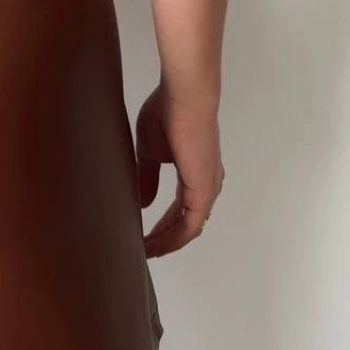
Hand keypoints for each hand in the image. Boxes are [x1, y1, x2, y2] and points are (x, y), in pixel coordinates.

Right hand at [135, 83, 224, 256]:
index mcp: (195, 171)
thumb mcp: (150, 149)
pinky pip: (189, 226)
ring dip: (167, 242)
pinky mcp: (203, 192)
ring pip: (188, 228)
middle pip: (185, 223)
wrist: (185, 99)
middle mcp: (206, 184)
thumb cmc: (167, 113)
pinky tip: (155, 245)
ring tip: (145, 251)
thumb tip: (145, 202)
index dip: (163, 224)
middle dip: (164, 238)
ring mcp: (207, 189)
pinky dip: (173, 239)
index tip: (143, 235)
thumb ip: (148, 176)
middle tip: (142, 250)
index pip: (180, 208)